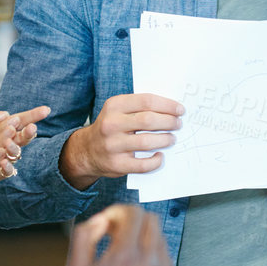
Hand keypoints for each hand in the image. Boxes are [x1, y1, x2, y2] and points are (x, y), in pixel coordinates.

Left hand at [0, 96, 48, 181]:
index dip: (32, 116)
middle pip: (20, 138)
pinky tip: (3, 162)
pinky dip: (5, 167)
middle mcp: (2, 146)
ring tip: (9, 142)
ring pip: (13, 154)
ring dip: (14, 148)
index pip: (19, 121)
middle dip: (27, 133)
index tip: (45, 110)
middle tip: (32, 128)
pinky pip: (3, 173)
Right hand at [59, 93, 183, 189]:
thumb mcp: (118, 110)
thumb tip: (171, 109)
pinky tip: (160, 156)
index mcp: (114, 106)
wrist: (86, 151)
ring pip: (147, 142)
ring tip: (172, 139)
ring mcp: (113, 145)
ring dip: (165, 140)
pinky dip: (156, 161)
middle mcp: (111, 124)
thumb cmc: (111, 127)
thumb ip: (139, 107)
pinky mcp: (117, 164)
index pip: (147, 101)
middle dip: (169, 122)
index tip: (180, 110)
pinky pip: (143, 164)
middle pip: (149, 120)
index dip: (167, 105)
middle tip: (178, 124)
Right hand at [63, 204, 172, 265]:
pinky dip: (153, 261)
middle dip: (134, 222)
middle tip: (116, 235)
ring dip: (144, 241)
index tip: (109, 222)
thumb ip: (84, 236)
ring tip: (123, 259)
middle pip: (153, 222)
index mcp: (127, 256)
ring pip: (162, 242)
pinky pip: (167, 264)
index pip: (134, 214)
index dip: (118, 212)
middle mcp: (151, 265)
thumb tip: (102, 219)